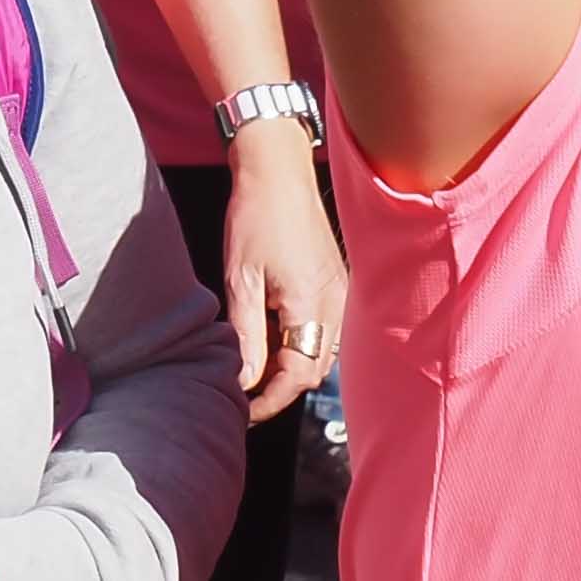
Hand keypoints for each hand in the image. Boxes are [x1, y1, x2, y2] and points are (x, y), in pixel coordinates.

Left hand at [223, 122, 344, 420]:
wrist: (279, 170)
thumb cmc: (255, 217)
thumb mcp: (240, 279)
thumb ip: (246, 335)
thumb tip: (245, 381)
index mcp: (312, 304)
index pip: (298, 375)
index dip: (271, 399)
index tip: (244, 410)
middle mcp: (335, 303)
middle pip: (314, 369)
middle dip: (281, 389)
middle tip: (245, 397)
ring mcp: (340, 293)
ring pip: (321, 351)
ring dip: (291, 368)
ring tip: (255, 371)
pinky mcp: (336, 283)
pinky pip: (325, 330)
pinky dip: (300, 344)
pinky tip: (273, 339)